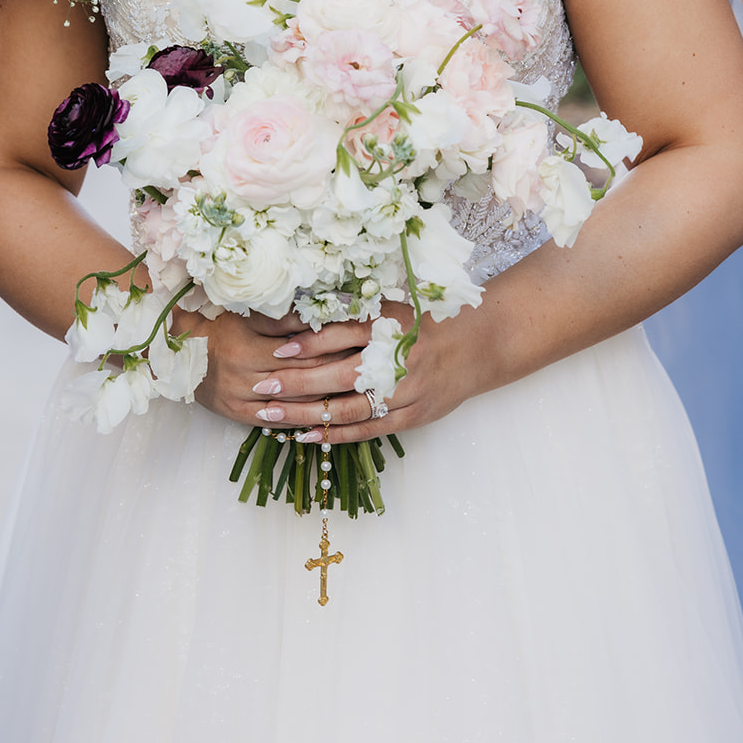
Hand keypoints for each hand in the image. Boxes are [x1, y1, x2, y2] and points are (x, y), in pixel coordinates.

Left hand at [179, 301, 482, 443]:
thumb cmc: (428, 321)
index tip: (276, 350)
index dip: (308, 344)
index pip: (343, 335)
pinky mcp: (413, 416)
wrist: (480, 345)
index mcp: (391, 325)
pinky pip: (369, 429)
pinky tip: (306, 436)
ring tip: (272, 416)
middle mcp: (398, 359)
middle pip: (340, 375)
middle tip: (262, 386)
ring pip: (350, 409)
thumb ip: (354, 312)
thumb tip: (302, 316)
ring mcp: (407, 391)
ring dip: (308, 414)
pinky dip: (336, 435)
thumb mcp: (394, 306)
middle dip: (298, 383)